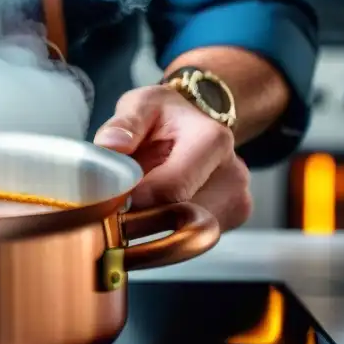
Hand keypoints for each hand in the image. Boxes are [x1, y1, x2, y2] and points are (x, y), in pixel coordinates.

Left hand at [93, 85, 252, 230]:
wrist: (198, 121)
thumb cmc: (166, 115)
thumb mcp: (142, 104)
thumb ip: (125, 123)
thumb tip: (110, 146)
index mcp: (212, 141)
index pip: (171, 189)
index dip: (134, 201)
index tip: (105, 203)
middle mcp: (234, 173)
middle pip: (182, 218)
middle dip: (141, 220)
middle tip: (110, 215)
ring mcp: (237, 199)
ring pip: (188, 235)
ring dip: (153, 230)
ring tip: (129, 214)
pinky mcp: (233, 217)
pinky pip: (195, 238)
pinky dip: (168, 234)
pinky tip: (150, 218)